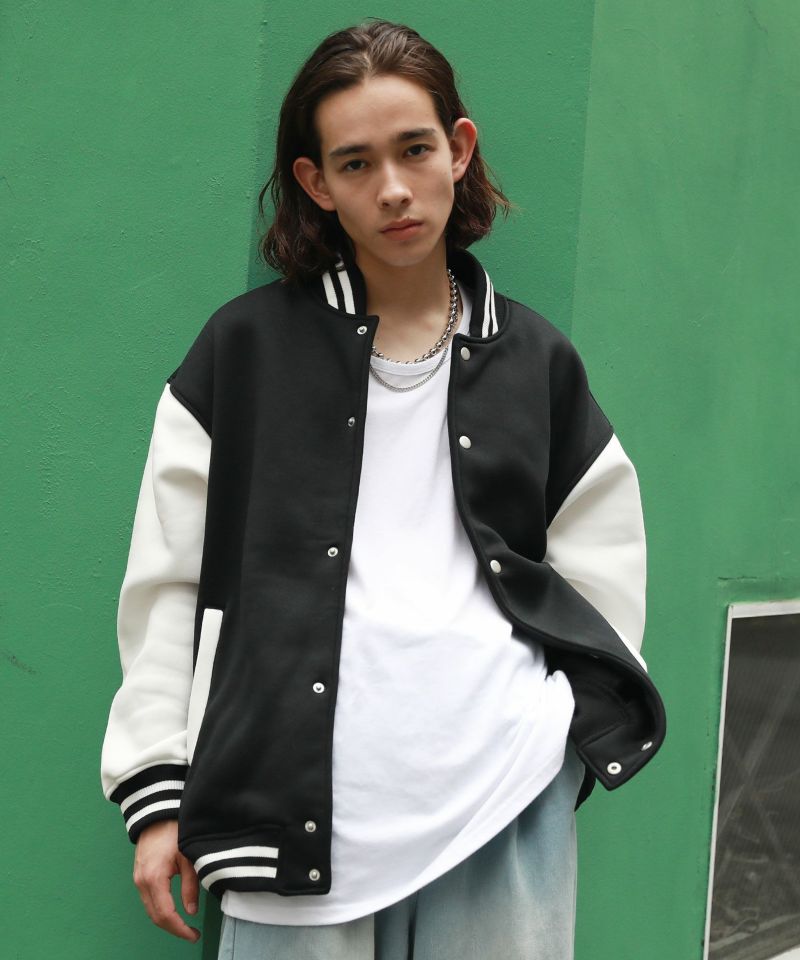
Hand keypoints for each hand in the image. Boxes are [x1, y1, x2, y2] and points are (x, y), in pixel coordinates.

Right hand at [133, 820, 200, 942]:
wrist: (156, 814)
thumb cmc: (174, 831)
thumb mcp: (188, 857)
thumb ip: (190, 885)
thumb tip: (191, 910)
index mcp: (154, 878)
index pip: (166, 914)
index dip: (180, 928)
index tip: (194, 935)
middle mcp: (142, 882)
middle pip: (156, 917)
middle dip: (173, 929)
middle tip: (191, 934)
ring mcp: (138, 880)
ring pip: (150, 910)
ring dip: (166, 921)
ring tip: (185, 926)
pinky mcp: (139, 876)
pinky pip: (148, 900)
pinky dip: (160, 910)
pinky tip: (173, 911)